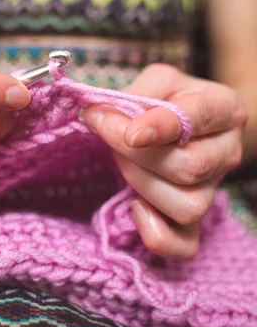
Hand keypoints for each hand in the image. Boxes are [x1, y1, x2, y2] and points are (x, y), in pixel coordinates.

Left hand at [83, 64, 246, 258]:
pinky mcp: (197, 220)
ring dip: (141, 184)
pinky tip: (135, 207)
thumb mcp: (157, 81)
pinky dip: (156, 233)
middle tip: (105, 130)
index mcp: (224, 108)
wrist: (181, 126)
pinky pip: (185, 245)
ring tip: (121, 161)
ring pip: (186, 205)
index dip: (162, 126)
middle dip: (137, 154)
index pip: (199, 117)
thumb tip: (99, 113)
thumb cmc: (169, 100)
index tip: (131, 133)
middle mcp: (227, 151)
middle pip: (189, 166)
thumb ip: (135, 93)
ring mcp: (214, 189)